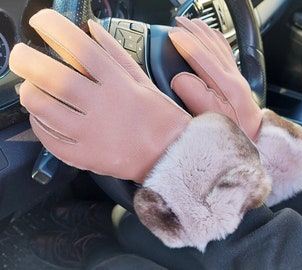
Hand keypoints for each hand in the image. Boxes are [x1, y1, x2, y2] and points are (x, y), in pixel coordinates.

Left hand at [9, 9, 190, 182]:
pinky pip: (53, 142)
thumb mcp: (144, 82)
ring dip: (31, 95)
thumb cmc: (161, 119)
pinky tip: (41, 118)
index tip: (42, 23)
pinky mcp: (88, 157)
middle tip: (22, 56)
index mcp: (121, 86)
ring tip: (30, 88)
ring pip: (47, 111)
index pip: (83, 49)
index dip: (57, 29)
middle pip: (57, 79)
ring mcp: (94, 135)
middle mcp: (105, 108)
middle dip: (29, 62)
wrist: (171, 156)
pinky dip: (40, 127)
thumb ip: (117, 55)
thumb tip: (93, 30)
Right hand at [169, 17, 261, 139]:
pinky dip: (218, 42)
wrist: (256, 139)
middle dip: (195, 31)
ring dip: (205, 33)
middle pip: (212, 47)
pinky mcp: (238, 82)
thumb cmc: (234, 133)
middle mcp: (233, 77)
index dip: (187, 43)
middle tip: (180, 21)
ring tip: (194, 23)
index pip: (202, 56)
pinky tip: (213, 38)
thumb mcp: (212, 118)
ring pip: (220, 48)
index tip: (173, 33)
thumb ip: (196, 96)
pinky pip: (227, 54)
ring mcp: (237, 78)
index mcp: (226, 85)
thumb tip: (180, 78)